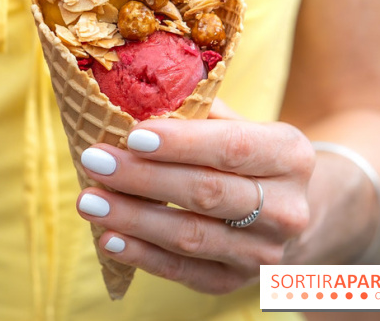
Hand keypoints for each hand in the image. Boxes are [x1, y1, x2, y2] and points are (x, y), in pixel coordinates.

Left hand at [76, 101, 314, 293]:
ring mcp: (264, 252)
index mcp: (290, 155)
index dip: (181, 143)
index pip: (232, 148)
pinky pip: (184, 271)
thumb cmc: (244, 154)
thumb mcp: (236, 123)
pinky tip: (108, 238)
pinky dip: (142, 256)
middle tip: (94, 161)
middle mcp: (287, 208)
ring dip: (133, 219)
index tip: (132, 135)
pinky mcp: (236, 281)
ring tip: (89, 200)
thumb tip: (131, 97)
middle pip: (207, 193)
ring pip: (192, 237)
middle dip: (143, 178)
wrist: (288, 211)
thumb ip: (194, 110)